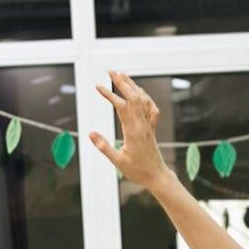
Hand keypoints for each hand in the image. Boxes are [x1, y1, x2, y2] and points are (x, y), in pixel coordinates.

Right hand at [89, 71, 173, 192]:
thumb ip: (104, 147)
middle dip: (122, 83)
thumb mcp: (118, 161)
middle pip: (134, 97)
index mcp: (133, 131)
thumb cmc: (138, 171)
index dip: (109, 94)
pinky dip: (145, 97)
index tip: (98, 87)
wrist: (158, 176)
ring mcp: (149, 126)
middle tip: (111, 71)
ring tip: (123, 76)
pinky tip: (140, 93)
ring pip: (143, 100)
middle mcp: (142, 125)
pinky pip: (151, 108)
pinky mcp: (152, 129)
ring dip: (133, 86)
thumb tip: (90, 134)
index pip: (121, 106)